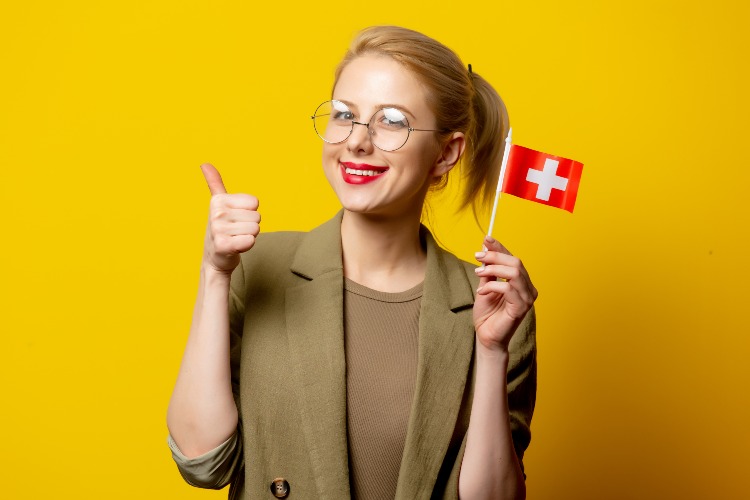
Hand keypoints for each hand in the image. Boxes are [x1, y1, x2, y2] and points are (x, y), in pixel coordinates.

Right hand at [200, 163, 259, 274]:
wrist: (214, 257)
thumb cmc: (222, 229)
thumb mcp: (218, 204)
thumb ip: (215, 184)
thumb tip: (204, 163)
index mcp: (218, 200)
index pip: (255, 202)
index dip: (249, 212)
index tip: (235, 219)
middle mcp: (217, 213)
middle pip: (257, 216)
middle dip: (249, 226)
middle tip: (235, 231)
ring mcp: (219, 229)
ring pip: (255, 229)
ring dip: (248, 236)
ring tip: (235, 238)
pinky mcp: (224, 245)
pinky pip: (251, 241)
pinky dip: (246, 246)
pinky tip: (235, 247)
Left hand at [473, 236, 537, 352]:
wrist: (486, 336)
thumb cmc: (487, 314)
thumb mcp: (485, 286)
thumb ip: (488, 270)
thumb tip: (485, 248)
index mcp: (521, 282)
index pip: (513, 258)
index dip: (500, 247)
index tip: (486, 239)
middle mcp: (528, 288)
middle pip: (516, 262)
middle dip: (495, 256)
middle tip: (477, 257)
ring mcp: (527, 299)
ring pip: (515, 272)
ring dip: (494, 269)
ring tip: (478, 273)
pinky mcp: (521, 308)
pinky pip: (508, 288)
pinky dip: (492, 286)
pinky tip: (482, 292)